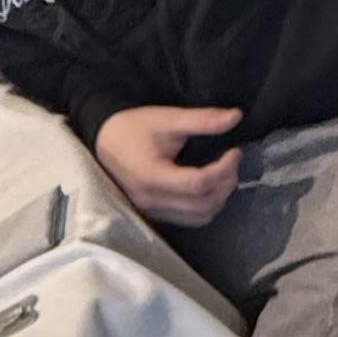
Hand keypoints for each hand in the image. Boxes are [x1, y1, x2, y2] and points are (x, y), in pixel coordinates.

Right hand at [93, 103, 244, 226]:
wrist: (102, 141)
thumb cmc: (132, 127)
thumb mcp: (166, 117)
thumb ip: (202, 119)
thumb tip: (236, 117)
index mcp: (153, 176)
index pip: (198, 184)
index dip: (224, 169)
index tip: (234, 151)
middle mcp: (152, 200)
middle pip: (203, 205)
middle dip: (226, 183)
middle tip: (232, 161)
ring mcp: (152, 211)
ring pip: (199, 217)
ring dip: (219, 198)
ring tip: (223, 174)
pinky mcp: (154, 214)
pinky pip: (188, 219)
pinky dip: (206, 206)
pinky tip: (208, 187)